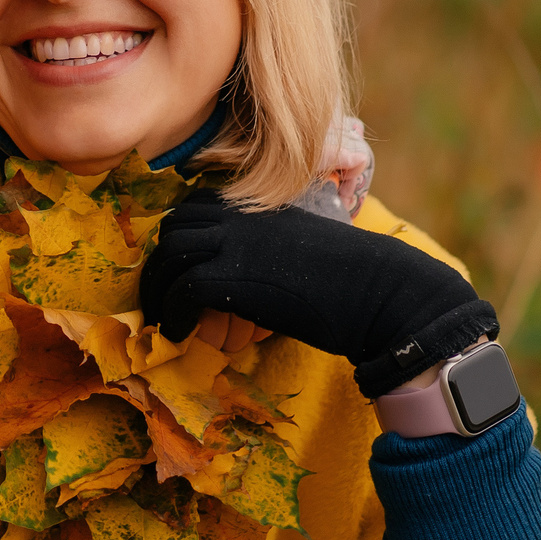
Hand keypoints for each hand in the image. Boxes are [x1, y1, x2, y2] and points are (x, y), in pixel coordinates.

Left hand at [138, 187, 497, 398]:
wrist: (382, 292)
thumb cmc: (353, 279)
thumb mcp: (299, 250)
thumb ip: (266, 251)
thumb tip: (242, 279)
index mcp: (259, 206)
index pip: (195, 207)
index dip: (179, 238)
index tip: (176, 269)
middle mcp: (242, 216)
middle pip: (174, 228)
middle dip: (160, 263)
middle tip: (159, 296)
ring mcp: (236, 242)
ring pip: (170, 255)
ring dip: (158, 290)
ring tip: (162, 318)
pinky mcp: (236, 276)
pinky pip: (183, 289)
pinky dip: (172, 313)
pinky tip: (178, 333)